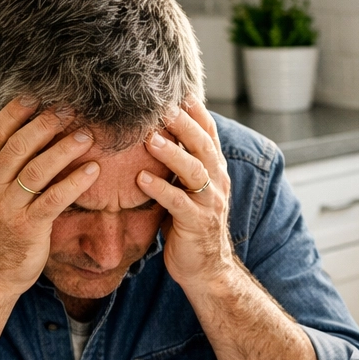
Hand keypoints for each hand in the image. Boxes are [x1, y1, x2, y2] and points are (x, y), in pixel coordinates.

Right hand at [0, 95, 99, 301]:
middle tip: (71, 110)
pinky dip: (74, 181)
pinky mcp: (28, 227)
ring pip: (37, 169)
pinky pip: (54, 198)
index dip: (17, 111)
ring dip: (65, 149)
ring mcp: (7, 208)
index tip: (39, 95)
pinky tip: (93, 169)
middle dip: (46, 124)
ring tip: (87, 135)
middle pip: (19, 146)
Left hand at [138, 98, 235, 286]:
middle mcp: (217, 182)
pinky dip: (160, 189)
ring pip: (194, 170)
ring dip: (171, 152)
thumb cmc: (190, 226)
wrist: (206, 269)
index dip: (195, 111)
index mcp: (215, 170)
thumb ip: (180, 164)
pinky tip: (141, 179)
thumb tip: (156, 132)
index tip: (178, 90)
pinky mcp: (196, 224)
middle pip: (202, 145)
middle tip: (161, 106)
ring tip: (149, 138)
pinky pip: (178, 203)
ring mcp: (209, 203)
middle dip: (183, 123)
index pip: (208, 133)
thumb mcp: (188, 189)